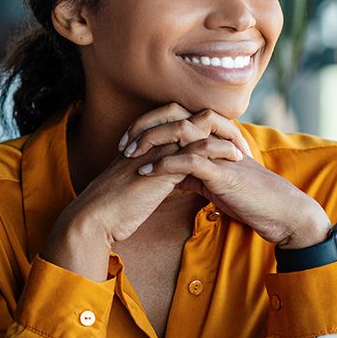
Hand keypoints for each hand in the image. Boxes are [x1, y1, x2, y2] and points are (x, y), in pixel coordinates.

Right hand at [42, 121, 241, 279]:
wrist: (94, 218)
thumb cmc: (113, 208)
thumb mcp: (136, 187)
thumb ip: (152, 177)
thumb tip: (171, 179)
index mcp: (144, 143)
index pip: (178, 123)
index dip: (201, 129)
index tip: (223, 142)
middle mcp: (150, 141)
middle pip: (189, 118)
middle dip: (216, 125)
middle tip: (238, 138)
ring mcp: (156, 152)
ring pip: (196, 129)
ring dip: (222, 136)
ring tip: (242, 148)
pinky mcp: (162, 168)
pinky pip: (197, 152)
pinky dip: (218, 153)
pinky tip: (235, 159)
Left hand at [123, 104, 331, 249]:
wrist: (278, 211)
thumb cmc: (248, 198)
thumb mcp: (214, 183)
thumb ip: (193, 175)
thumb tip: (169, 178)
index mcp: (213, 137)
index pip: (175, 117)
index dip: (149, 124)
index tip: (127, 141)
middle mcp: (216, 137)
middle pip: (174, 115)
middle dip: (145, 125)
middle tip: (123, 143)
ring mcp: (220, 151)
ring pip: (180, 131)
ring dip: (151, 141)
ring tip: (130, 154)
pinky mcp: (223, 171)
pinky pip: (189, 160)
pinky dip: (165, 165)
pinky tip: (147, 173)